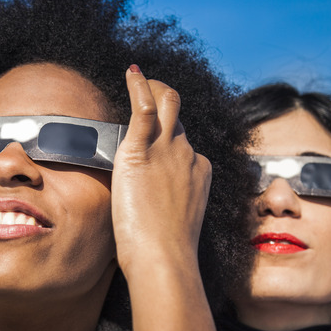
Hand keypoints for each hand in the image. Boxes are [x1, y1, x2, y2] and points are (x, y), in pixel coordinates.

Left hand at [111, 65, 211, 271]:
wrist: (164, 257)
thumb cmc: (165, 251)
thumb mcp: (174, 220)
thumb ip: (166, 203)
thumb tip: (148, 205)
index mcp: (198, 171)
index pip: (184, 146)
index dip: (168, 141)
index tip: (153, 142)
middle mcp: (187, 154)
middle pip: (178, 120)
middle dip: (168, 101)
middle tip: (151, 90)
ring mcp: (167, 150)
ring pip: (168, 105)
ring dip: (156, 88)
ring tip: (141, 78)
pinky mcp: (141, 149)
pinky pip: (144, 106)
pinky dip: (139, 85)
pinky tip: (132, 73)